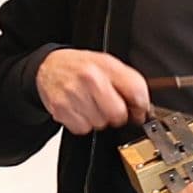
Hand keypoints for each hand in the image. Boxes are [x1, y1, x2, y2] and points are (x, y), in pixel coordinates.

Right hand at [37, 48, 151, 133]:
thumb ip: (128, 81)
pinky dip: (84, 123)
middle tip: (111, 106)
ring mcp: (73, 96)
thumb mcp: (108, 64)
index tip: (138, 109)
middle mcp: (89, 80)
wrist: (50, 67)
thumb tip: (143, 106)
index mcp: (105, 66)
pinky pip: (83, 129)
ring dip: (100, 120)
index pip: (136, 92)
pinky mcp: (61, 110)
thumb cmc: (80, 66)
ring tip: (92, 105)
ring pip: (101, 124)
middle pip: (118, 115)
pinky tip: (81, 110)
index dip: (140, 105)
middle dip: (118, 115)